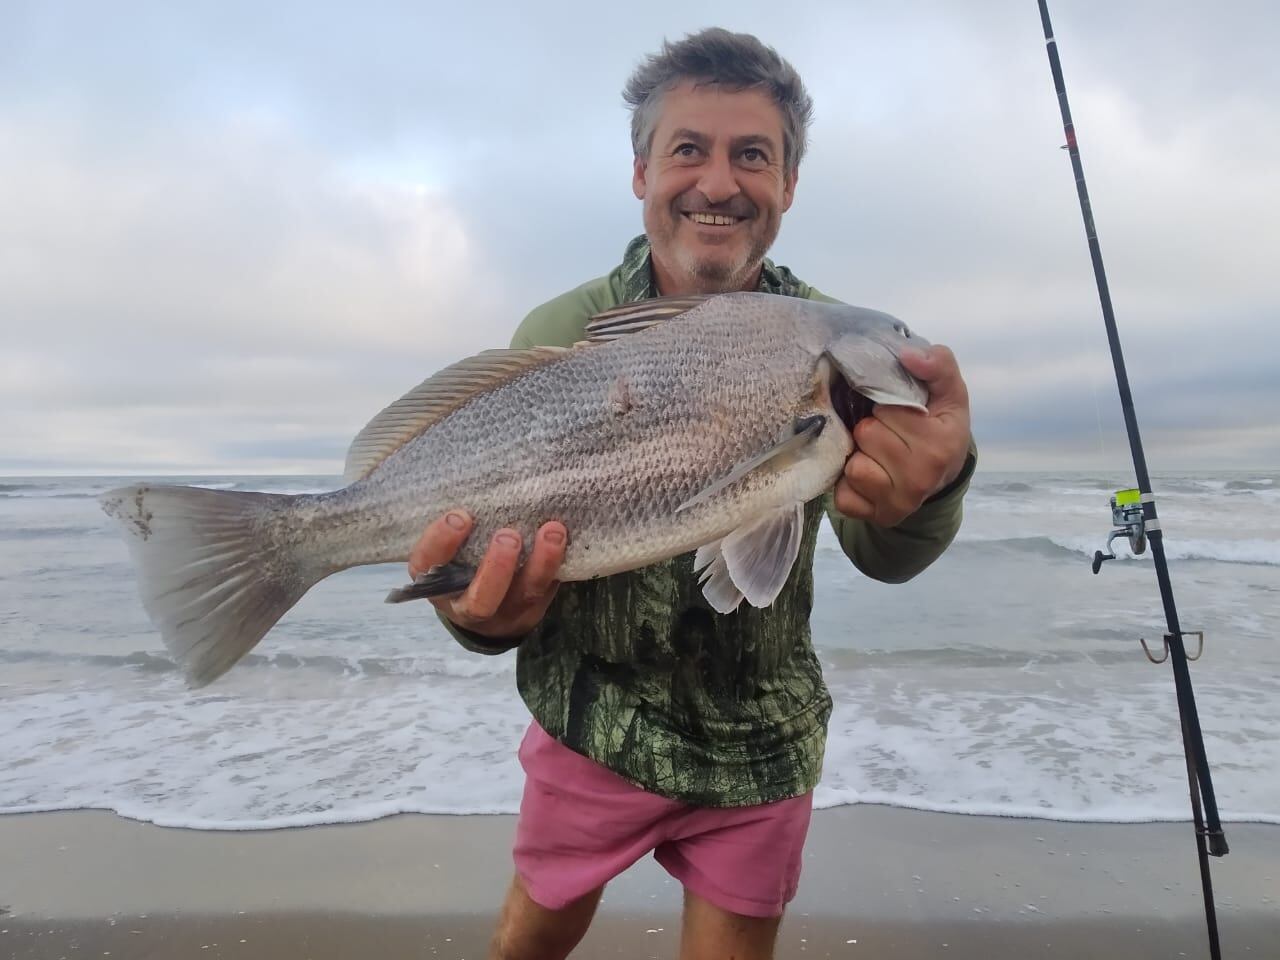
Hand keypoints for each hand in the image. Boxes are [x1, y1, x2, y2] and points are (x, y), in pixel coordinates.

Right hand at [409, 510, 566, 639]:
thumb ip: (450, 524)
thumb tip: (461, 461)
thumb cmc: (460, 562)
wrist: (489, 613)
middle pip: (480, 598)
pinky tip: (565, 535)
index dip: (440, 544)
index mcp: (435, 584)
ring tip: (551, 530)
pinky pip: (550, 588)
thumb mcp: (444, 551)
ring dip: (540, 562)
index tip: (458, 516)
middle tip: (508, 535)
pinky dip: (559, 562)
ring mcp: (506, 610)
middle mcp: (468, 604)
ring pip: (523, 594)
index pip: (429, 566)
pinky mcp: (535, 607)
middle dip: (495, 569)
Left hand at [834, 345, 970, 526]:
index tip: (903, 413)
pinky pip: (843, 496)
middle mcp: (920, 479)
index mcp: (940, 444)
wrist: (944, 474)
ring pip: (852, 465)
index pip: (887, 410)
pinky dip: (849, 485)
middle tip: (890, 434)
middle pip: (866, 435)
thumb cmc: (940, 426)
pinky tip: (870, 476)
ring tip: (879, 455)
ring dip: (860, 455)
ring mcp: (899, 503)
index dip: (889, 407)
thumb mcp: (948, 391)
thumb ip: (937, 364)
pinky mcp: (877, 517)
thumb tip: (908, 354)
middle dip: (873, 429)